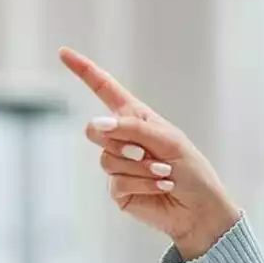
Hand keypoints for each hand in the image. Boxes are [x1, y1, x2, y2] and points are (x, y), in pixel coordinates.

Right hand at [59, 47, 240, 259]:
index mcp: (136, 118)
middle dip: (119, 140)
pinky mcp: (118, 190)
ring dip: (139, 167)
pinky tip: (161, 187)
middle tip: (145, 152)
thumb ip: (132, 129)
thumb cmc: (192, 170)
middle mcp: (123, 138)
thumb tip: (95, 125)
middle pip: (95, 130)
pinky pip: (117, 181)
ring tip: (163, 173)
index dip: (84, 71)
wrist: (200, 210)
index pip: (104, 89)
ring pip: (107, 158)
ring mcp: (118, 165)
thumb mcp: (168, 140)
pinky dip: (142, 183)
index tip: (63, 52)